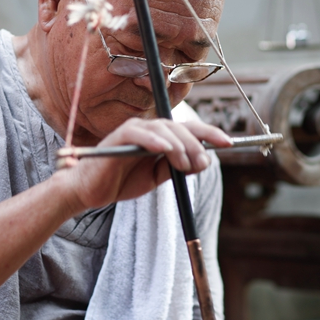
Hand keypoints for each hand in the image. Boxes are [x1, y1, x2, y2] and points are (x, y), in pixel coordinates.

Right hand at [60, 118, 230, 210]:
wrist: (90, 192)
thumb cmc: (121, 182)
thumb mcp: (156, 178)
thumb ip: (175, 169)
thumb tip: (202, 162)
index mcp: (160, 138)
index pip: (189, 130)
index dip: (210, 134)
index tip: (229, 142)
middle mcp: (149, 130)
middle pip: (180, 128)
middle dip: (196, 145)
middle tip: (202, 164)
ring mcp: (134, 131)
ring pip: (164, 129)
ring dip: (178, 146)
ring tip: (184, 164)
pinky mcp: (118, 137)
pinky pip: (139, 133)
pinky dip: (153, 140)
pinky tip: (165, 150)